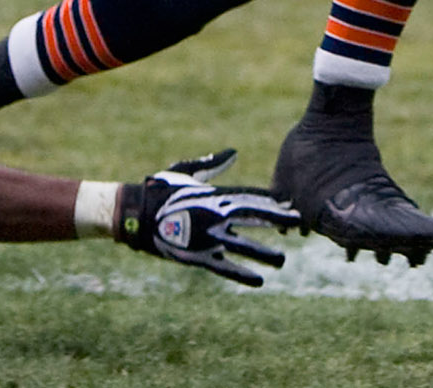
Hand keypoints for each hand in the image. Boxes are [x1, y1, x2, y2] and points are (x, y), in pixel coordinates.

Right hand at [115, 150, 296, 286]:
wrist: (134, 213)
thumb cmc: (159, 189)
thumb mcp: (185, 172)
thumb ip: (212, 166)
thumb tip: (234, 152)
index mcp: (213, 194)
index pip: (250, 196)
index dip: (272, 200)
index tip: (290, 203)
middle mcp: (215, 215)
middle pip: (254, 217)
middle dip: (278, 219)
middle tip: (298, 222)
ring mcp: (208, 237)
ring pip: (244, 246)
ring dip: (264, 253)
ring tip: (282, 261)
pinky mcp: (198, 256)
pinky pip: (224, 267)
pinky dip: (242, 274)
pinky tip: (258, 281)